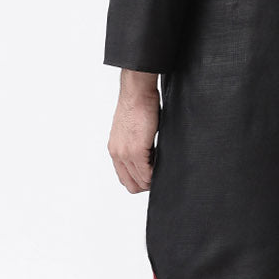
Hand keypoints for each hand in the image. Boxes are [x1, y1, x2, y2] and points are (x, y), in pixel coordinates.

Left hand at [108, 71, 160, 192]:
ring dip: (152, 178)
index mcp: (115, 150)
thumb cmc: (138, 106)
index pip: (125, 179)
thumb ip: (135, 147)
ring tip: (162, 166)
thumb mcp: (131, 131)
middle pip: (132, 185)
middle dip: (147, 183)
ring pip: (140, 182)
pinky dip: (156, 173)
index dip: (140, 180)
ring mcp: (126, 154)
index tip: (152, 175)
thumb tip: (148, 157)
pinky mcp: (137, 150)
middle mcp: (117, 154)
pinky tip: (162, 163)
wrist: (137, 93)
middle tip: (159, 173)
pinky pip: (147, 173)